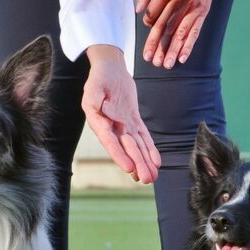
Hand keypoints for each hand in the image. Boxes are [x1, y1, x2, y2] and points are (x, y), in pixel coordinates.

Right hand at [83, 45, 160, 183]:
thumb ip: (95, 99)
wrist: (109, 69)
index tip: (129, 168)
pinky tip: (156, 161)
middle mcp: (111, 127)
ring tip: (152, 177)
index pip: (110, 141)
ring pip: (136, 146)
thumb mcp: (94, 86)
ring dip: (144, 161)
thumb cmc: (99, 78)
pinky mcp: (132, 120)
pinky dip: (150, 149)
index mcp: (99, 122)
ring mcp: (123, 125)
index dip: (120, 156)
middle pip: (126, 148)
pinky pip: (143, 136)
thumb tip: (100, 111)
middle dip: (137, 164)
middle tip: (146, 179)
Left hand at [136, 0, 217, 68]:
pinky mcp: (203, 11)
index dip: (148, 24)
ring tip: (165, 65)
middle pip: (165, 27)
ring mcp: (192, 7)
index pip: (153, 14)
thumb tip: (138, 10)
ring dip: (172, 50)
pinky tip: (183, 58)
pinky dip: (189, 45)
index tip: (148, 27)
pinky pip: (195, 30)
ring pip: (180, 32)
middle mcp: (180, 0)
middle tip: (151, 60)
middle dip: (157, 45)